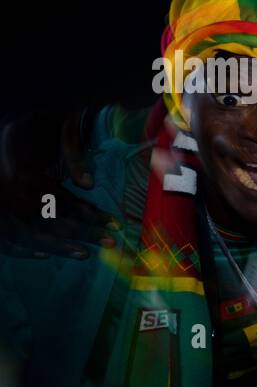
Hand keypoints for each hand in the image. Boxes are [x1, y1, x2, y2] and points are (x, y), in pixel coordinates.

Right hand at [0, 110, 115, 259]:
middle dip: (83, 232)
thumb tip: (87, 184)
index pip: (63, 200)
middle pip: (51, 220)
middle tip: (110, 242)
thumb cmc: (28, 130)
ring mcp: (1, 209)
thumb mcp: (57, 130)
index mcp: (25, 173)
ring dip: (58, 247)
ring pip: (30, 235)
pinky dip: (23, 251)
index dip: (90, 214)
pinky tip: (43, 256)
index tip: (115, 224)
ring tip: (84, 253)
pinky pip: (5, 242)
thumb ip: (71, 152)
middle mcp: (12, 194)